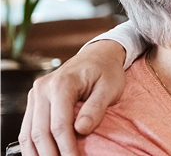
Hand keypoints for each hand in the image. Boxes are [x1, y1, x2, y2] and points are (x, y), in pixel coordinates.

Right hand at [19, 40, 126, 155]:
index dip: (67, 148)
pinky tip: (41, 155)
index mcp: (62, 83)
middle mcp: (43, 88)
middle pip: (40, 132)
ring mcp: (36, 94)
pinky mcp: (35, 101)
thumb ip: (96, 108)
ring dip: (38, 153)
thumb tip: (81, 130)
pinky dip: (33, 145)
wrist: (98, 56)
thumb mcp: (110, 87)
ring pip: (29, 133)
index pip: (60, 125)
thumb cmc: (106, 71)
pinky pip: (28, 128)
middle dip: (51, 155)